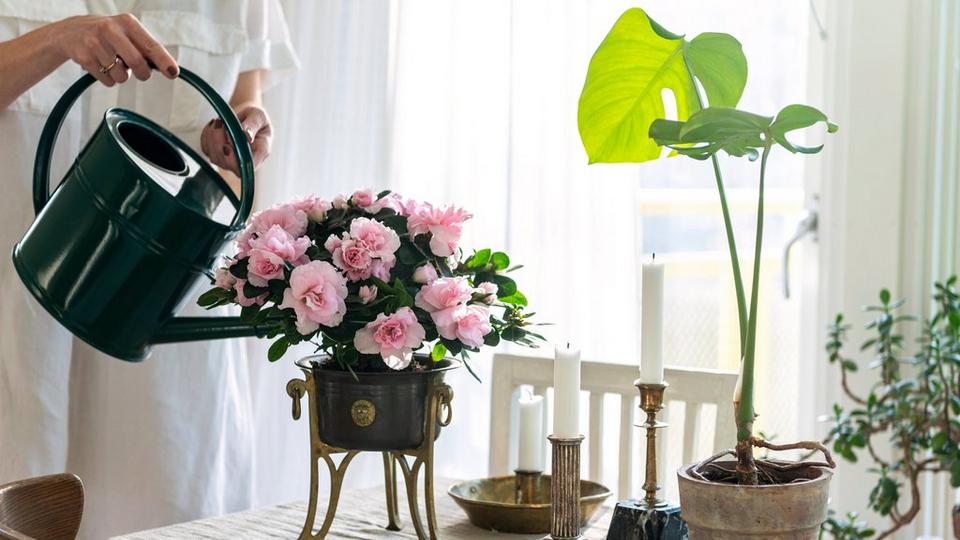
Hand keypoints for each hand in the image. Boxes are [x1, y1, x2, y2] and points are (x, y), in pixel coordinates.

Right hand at [54, 14, 177, 86]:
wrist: (71, 32)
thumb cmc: (109, 35)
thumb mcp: (127, 33)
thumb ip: (146, 48)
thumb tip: (169, 68)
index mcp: (127, 22)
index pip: (150, 45)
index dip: (164, 60)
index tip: (173, 72)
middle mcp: (110, 29)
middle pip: (137, 62)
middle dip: (143, 74)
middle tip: (142, 74)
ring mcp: (95, 43)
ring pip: (121, 76)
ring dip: (122, 76)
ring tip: (114, 63)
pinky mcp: (83, 57)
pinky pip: (107, 81)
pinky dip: (109, 79)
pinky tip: (102, 66)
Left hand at [200, 105, 271, 173]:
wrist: (246, 115)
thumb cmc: (255, 117)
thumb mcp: (259, 116)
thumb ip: (253, 125)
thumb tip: (246, 135)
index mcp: (260, 153)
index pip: (248, 166)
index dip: (236, 159)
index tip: (229, 142)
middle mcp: (245, 160)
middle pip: (228, 163)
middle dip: (220, 142)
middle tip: (222, 123)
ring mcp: (230, 160)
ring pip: (215, 157)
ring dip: (212, 137)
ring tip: (219, 121)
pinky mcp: (217, 154)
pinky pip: (206, 149)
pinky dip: (206, 136)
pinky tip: (214, 126)